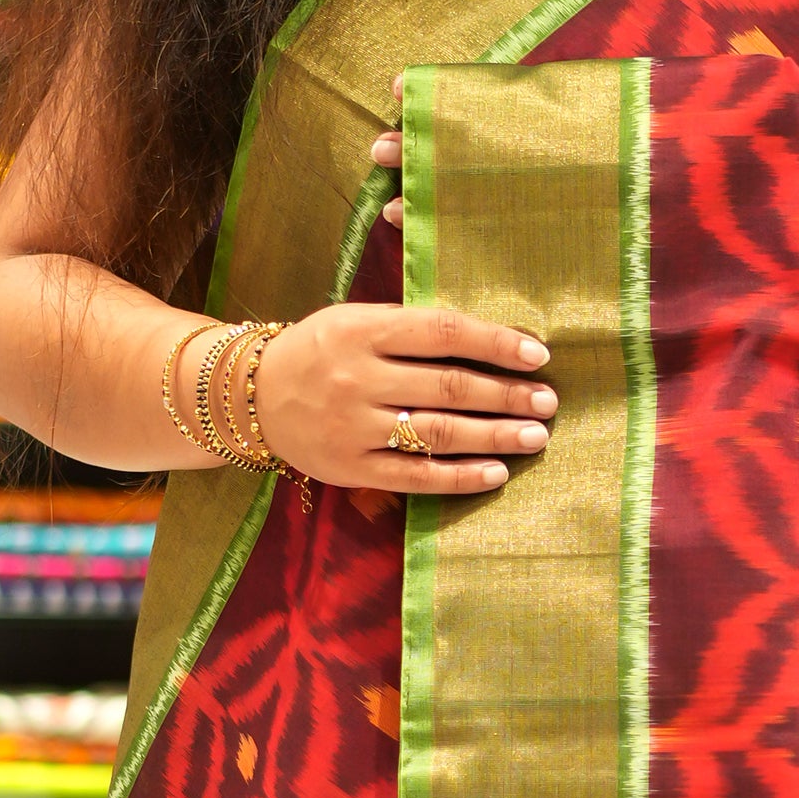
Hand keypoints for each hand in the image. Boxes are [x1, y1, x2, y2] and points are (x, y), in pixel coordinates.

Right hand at [250, 119, 556, 489]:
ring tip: (536, 435)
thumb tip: (490, 340)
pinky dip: (460, 477)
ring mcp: (354, 428)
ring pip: (437, 433)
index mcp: (363, 331)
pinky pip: (415, 476)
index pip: (443, 333)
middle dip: (505, 394)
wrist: (251, 398)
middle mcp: (358, 379)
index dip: (495, 344)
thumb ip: (412, 327)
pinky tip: (497, 473)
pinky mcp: (351, 469)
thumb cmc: (320, 353)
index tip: (537, 356)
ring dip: (494, 435)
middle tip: (548, 401)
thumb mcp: (355, 320)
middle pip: (448, 387)